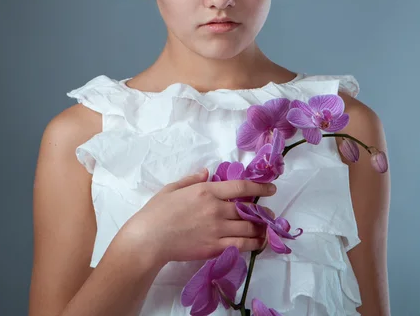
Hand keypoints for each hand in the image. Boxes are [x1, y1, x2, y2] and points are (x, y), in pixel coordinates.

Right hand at [120, 168, 276, 265]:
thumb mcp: (173, 188)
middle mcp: (215, 209)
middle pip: (247, 209)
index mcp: (206, 191)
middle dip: (262, 211)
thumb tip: (207, 172)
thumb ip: (192, 179)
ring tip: (267, 228)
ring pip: (247, 228)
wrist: (147, 240)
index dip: (259, 187)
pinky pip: (239, 245)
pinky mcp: (213, 248)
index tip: (271, 188)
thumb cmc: (156, 212)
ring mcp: (216, 230)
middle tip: (270, 213)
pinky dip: (252, 244)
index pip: (240, 188)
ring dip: (261, 228)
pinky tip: (258, 242)